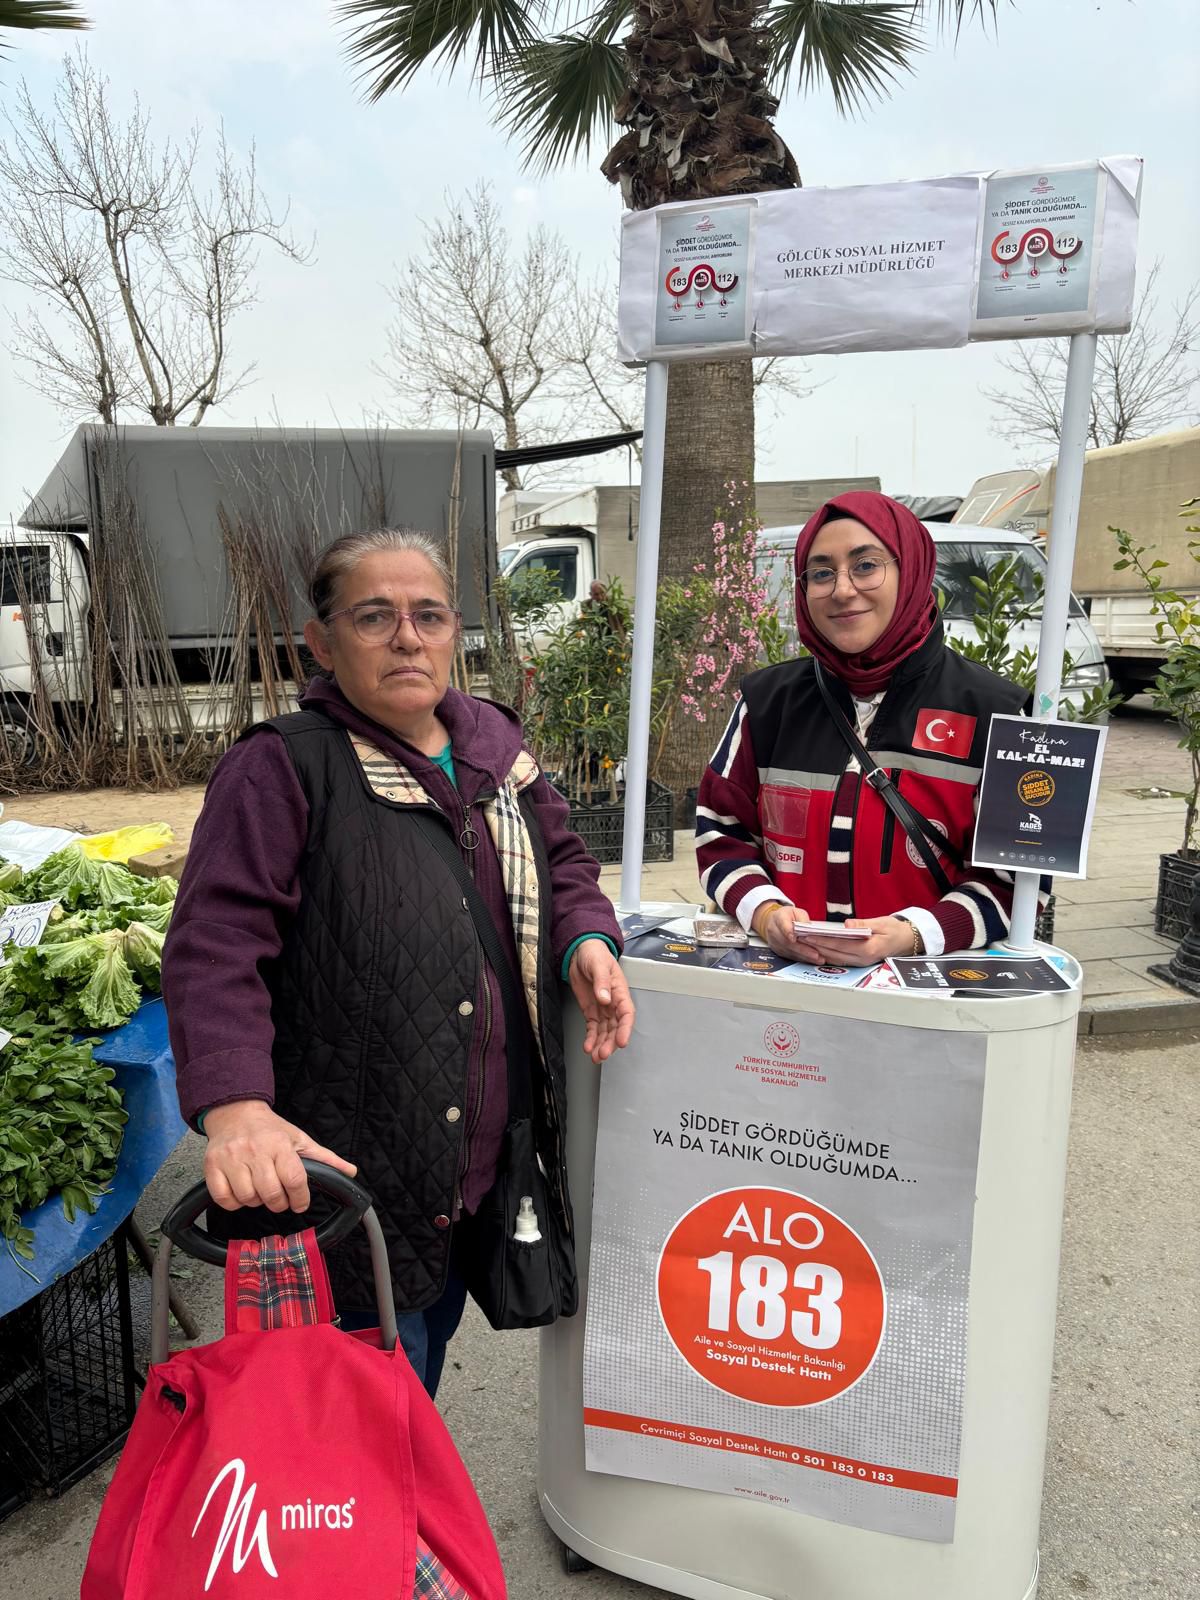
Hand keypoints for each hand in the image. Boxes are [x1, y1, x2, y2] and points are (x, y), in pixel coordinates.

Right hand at [202, 1099, 357, 1213]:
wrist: (235, 1112)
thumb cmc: (270, 1129)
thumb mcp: (300, 1139)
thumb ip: (325, 1159)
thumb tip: (350, 1172)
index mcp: (279, 1144)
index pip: (294, 1179)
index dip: (300, 1198)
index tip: (300, 1203)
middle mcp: (254, 1150)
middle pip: (271, 1194)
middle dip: (279, 1202)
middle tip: (280, 1198)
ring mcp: (231, 1158)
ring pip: (247, 1198)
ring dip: (256, 1201)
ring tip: (260, 1190)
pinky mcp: (211, 1166)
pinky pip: (224, 1199)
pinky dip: (234, 1202)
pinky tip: (241, 1192)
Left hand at [568, 940, 634, 1063]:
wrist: (580, 952)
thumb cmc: (595, 955)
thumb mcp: (598, 964)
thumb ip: (601, 981)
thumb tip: (605, 998)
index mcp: (620, 991)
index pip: (627, 1013)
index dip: (625, 1029)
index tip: (622, 1042)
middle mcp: (613, 1003)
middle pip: (616, 1027)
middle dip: (611, 1042)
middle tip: (603, 1054)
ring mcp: (602, 1008)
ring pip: (605, 1031)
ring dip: (601, 1044)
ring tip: (595, 1057)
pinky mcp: (591, 1011)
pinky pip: (593, 1028)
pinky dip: (591, 1038)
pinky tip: (588, 1047)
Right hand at [752, 903, 825, 964]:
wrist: (775, 922)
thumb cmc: (788, 916)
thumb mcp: (797, 912)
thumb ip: (803, 918)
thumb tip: (808, 927)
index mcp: (778, 918)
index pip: (783, 925)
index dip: (788, 932)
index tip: (794, 938)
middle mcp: (774, 930)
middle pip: (787, 942)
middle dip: (802, 949)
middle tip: (815, 954)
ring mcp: (774, 942)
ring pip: (789, 951)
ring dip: (803, 956)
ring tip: (817, 958)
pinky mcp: (778, 950)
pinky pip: (790, 956)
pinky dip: (801, 958)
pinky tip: (811, 960)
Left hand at [800, 916, 916, 968]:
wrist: (906, 941)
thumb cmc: (895, 930)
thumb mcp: (882, 923)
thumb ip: (863, 924)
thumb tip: (847, 925)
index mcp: (869, 949)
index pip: (840, 944)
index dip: (823, 939)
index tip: (809, 934)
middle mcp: (863, 959)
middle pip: (834, 953)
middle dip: (816, 946)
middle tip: (800, 938)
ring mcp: (861, 962)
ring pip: (835, 958)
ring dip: (819, 951)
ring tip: (805, 942)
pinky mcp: (859, 962)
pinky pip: (840, 959)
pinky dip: (827, 953)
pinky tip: (818, 947)